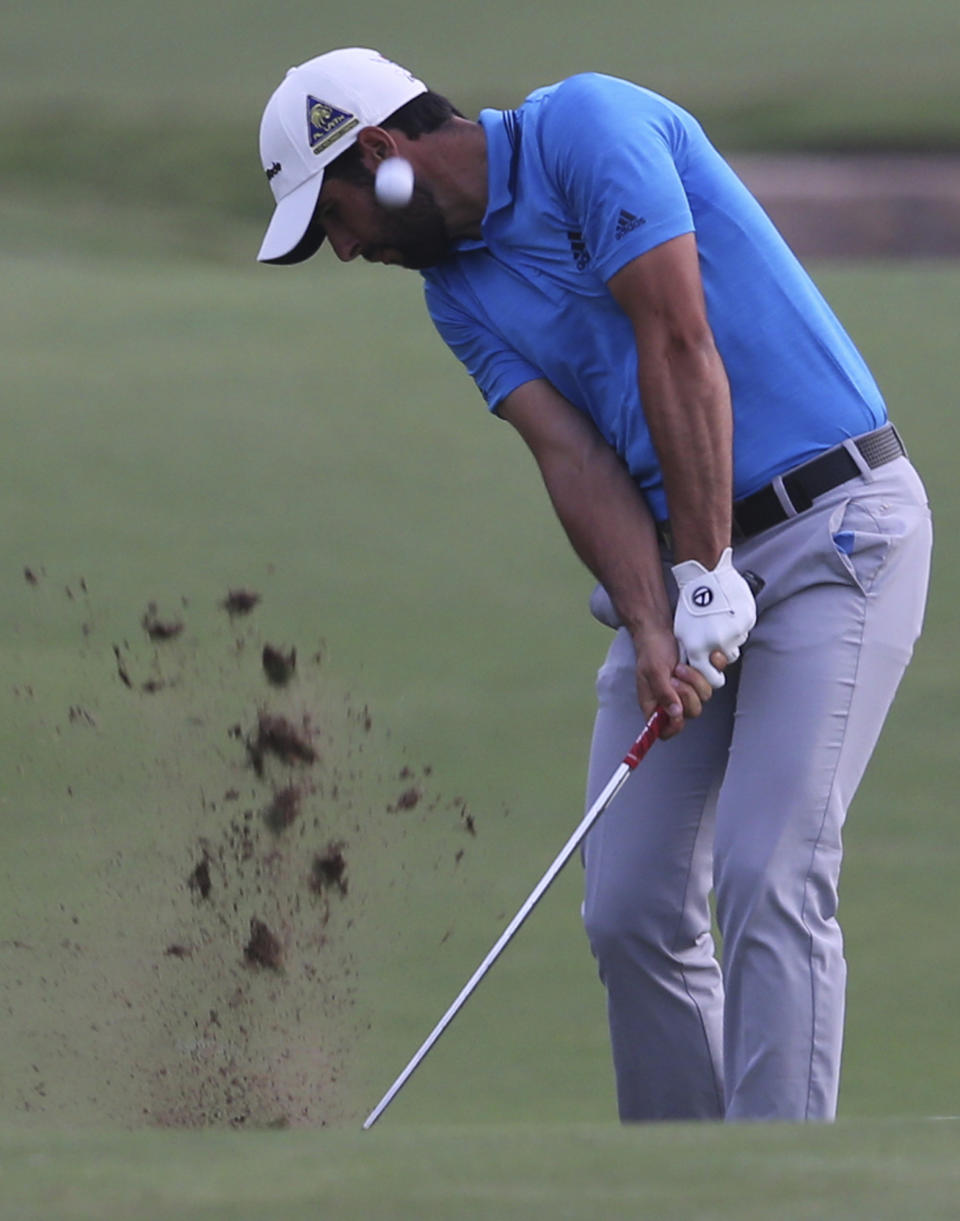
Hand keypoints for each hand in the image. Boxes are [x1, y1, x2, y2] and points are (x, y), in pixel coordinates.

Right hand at [633, 623, 726, 739]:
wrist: (661, 629)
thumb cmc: (651, 650)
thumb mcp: (652, 671)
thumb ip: (663, 692)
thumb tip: (674, 713)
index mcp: (656, 705)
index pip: (665, 730)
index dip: (672, 727)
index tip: (676, 712)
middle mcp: (674, 701)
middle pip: (692, 712)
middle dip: (686, 693)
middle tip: (675, 678)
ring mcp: (691, 689)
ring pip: (705, 696)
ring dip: (695, 679)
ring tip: (681, 666)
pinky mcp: (703, 677)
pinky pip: (716, 679)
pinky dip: (711, 668)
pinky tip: (699, 659)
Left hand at [671, 547, 756, 687]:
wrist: (705, 577)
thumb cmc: (690, 604)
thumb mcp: (681, 632)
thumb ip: (690, 653)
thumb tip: (695, 669)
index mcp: (698, 649)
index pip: (712, 679)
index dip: (712, 674)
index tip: (710, 667)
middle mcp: (718, 644)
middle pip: (726, 661)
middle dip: (722, 655)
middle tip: (716, 641)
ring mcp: (735, 633)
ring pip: (737, 644)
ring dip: (730, 637)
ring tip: (720, 620)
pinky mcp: (747, 621)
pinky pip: (745, 630)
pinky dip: (738, 624)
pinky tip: (728, 612)